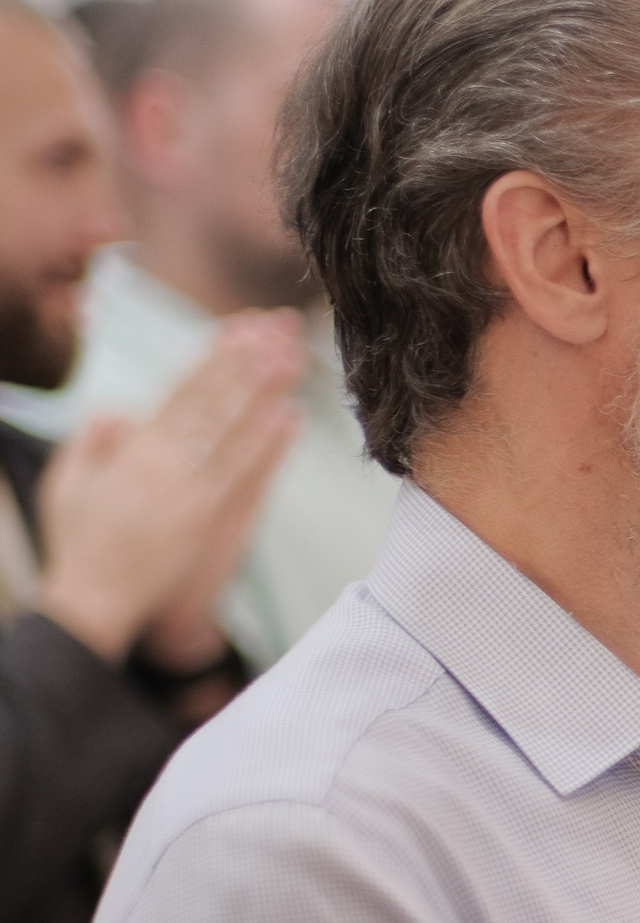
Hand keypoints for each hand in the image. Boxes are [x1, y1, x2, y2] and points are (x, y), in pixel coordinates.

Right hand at [36, 315, 299, 663]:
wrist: (92, 600)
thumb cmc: (78, 544)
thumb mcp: (68, 483)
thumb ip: (93, 442)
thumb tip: (121, 410)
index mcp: (133, 450)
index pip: (182, 390)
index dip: (213, 356)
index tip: (239, 327)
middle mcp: (162, 462)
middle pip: (213, 398)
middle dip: (246, 357)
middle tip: (277, 322)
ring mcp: (187, 489)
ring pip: (231, 427)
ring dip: (262, 387)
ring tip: (289, 352)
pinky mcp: (206, 518)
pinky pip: (241, 472)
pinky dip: (265, 443)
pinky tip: (289, 415)